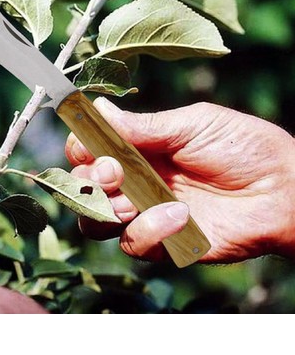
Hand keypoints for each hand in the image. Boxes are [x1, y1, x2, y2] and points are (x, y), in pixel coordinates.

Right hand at [65, 98, 294, 263]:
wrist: (284, 190)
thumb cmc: (244, 148)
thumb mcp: (194, 125)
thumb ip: (144, 126)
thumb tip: (98, 110)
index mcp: (141, 149)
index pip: (90, 150)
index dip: (80, 148)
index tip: (87, 145)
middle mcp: (137, 181)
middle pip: (83, 188)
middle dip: (88, 179)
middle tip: (113, 170)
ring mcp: (148, 213)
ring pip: (96, 220)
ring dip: (106, 207)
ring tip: (133, 197)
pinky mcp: (165, 244)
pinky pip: (134, 243)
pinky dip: (148, 229)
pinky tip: (179, 214)